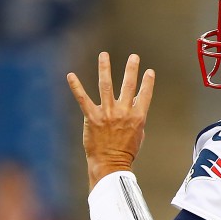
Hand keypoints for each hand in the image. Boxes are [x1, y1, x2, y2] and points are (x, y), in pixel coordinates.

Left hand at [67, 52, 154, 189]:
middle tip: (134, 56)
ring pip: (106, 86)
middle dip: (132, 69)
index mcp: (138, 116)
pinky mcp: (92, 117)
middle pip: (128, 85)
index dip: (148, 82)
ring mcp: (107, 113)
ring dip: (105, 68)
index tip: (149, 71)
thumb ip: (137, 117)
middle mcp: (123, 111)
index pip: (145, 94)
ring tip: (104, 55)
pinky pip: (83, 99)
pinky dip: (76, 86)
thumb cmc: (126, 151)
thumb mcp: (139, 133)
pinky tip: (71, 75)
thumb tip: (136, 105)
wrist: (111, 164)